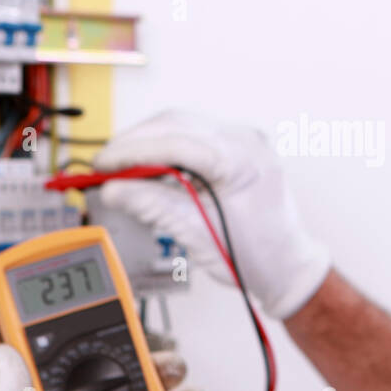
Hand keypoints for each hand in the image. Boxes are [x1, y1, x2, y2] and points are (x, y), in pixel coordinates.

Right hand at [94, 110, 331, 319]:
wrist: (286, 266)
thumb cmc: (256, 257)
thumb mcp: (198, 234)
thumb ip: (154, 207)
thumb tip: (115, 190)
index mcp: (244, 160)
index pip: (176, 142)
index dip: (133, 151)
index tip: (104, 164)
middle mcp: (247, 141)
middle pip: (176, 124)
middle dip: (134, 142)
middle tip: (104, 166)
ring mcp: (244, 140)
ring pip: (182, 123)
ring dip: (147, 141)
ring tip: (120, 166)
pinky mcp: (237, 147)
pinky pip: (193, 134)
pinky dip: (165, 146)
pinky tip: (148, 165)